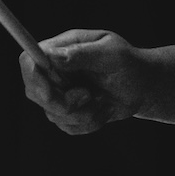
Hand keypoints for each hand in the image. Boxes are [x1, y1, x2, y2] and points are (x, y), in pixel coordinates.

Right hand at [19, 29, 154, 134]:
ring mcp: (60, 92)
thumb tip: (53, 56)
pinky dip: (89, 123)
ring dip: (82, 113)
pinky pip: (67, 127)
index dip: (33, 76)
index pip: (30, 59)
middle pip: (34, 91)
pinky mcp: (68, 112)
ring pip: (51, 113)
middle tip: (88, 96)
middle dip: (61, 102)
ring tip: (104, 100)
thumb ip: (82, 54)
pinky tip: (104, 110)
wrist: (144, 87)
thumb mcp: (112, 54)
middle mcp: (56, 70)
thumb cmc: (131, 64)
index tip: (51, 90)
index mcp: (63, 48)